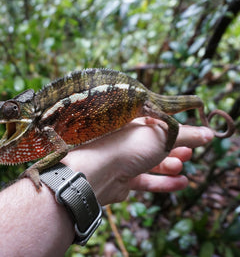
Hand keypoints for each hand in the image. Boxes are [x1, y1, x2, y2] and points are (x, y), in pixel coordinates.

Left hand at [61, 118, 213, 204]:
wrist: (97, 173)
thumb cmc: (126, 147)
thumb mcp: (163, 135)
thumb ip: (187, 134)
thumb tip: (208, 133)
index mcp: (133, 123)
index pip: (157, 123)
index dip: (174, 129)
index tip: (192, 134)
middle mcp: (127, 140)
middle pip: (155, 144)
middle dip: (173, 148)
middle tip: (188, 152)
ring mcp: (124, 161)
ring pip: (152, 163)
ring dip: (170, 165)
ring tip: (182, 165)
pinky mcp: (124, 180)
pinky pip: (147, 181)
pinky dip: (164, 182)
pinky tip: (181, 182)